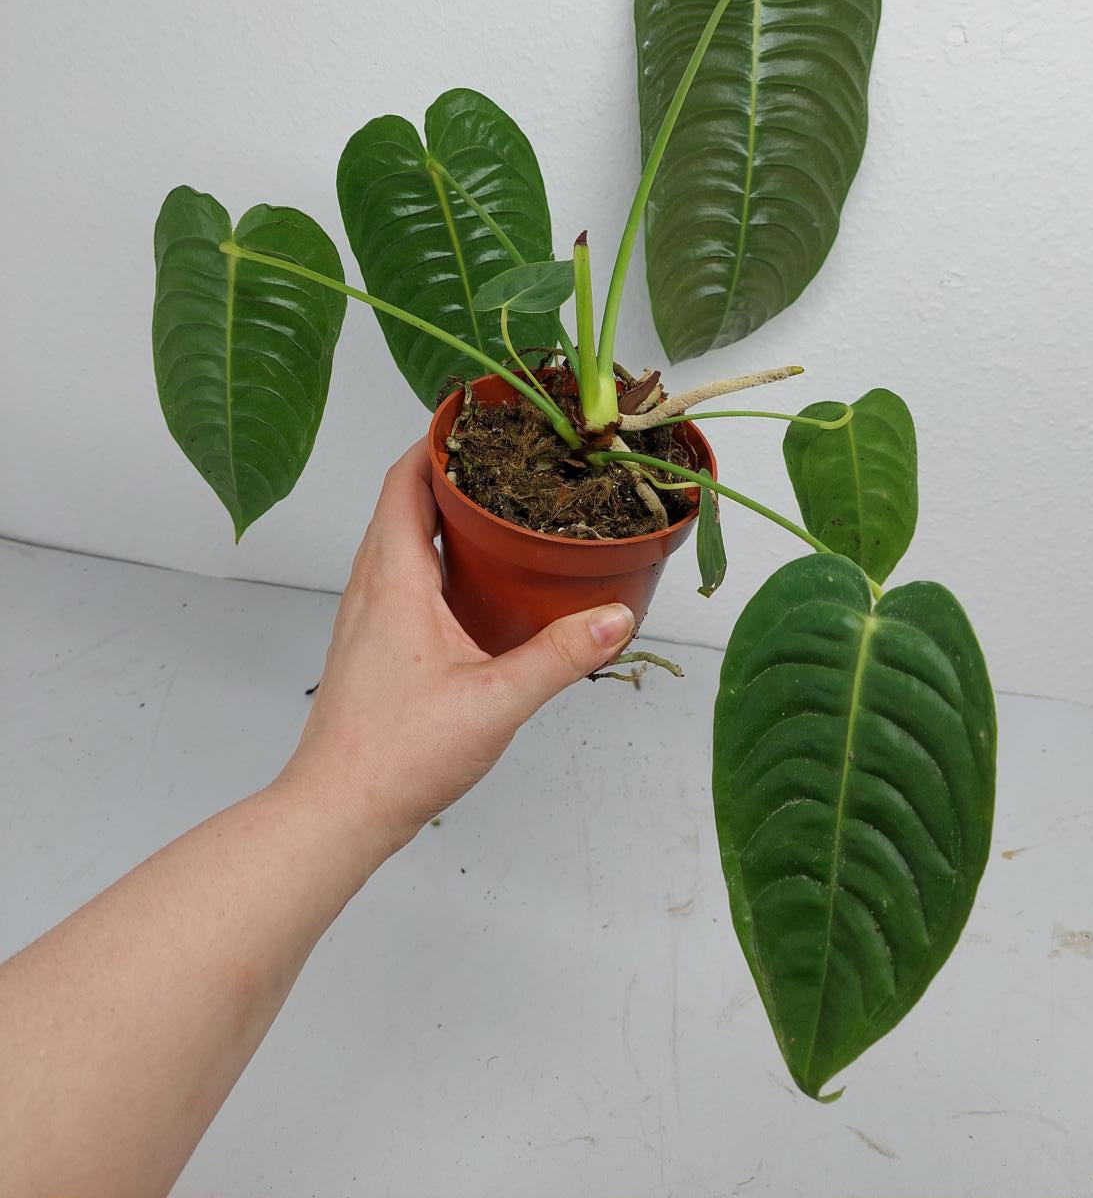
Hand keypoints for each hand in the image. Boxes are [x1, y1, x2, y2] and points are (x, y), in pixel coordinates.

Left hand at [275, 442, 634, 866]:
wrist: (336, 812)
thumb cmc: (399, 756)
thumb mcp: (495, 702)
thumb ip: (559, 656)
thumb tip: (616, 617)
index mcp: (394, 581)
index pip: (404, 483)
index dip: (436, 443)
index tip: (479, 420)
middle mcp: (371, 588)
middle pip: (400, 503)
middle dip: (447, 471)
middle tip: (504, 458)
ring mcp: (364, 618)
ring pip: (396, 540)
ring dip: (436, 513)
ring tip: (494, 508)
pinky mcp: (370, 646)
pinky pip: (397, 576)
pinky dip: (430, 554)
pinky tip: (471, 582)